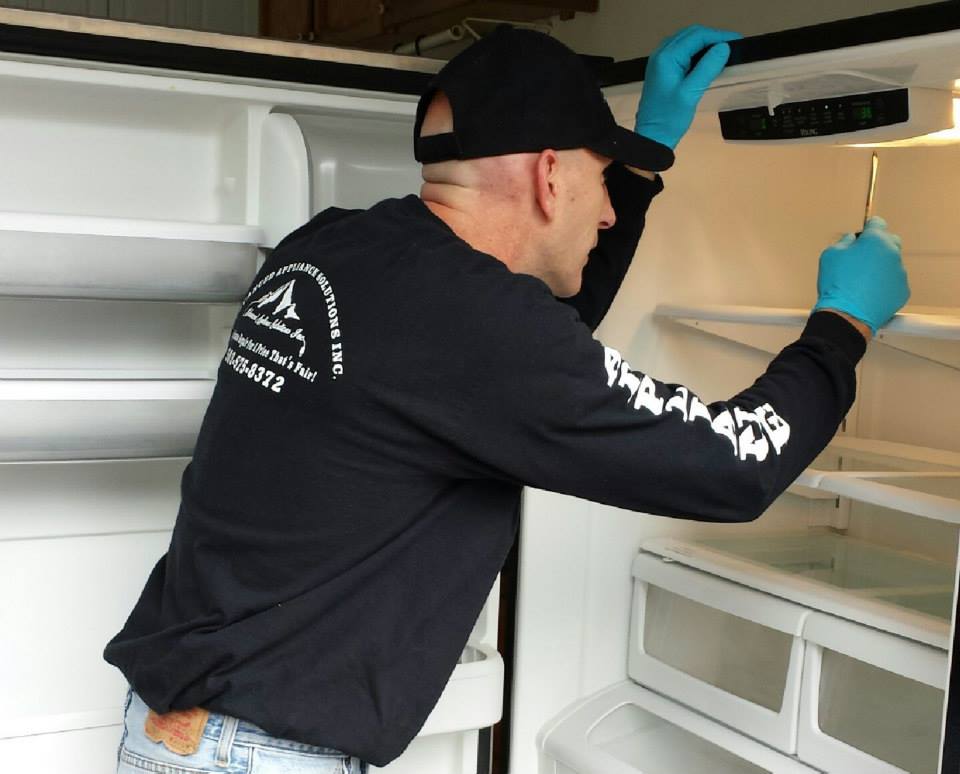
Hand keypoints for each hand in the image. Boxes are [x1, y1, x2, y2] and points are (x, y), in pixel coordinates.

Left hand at [634, 25, 740, 149]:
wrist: (652, 137)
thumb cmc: (670, 119)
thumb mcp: (691, 93)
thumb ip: (707, 68)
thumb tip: (724, 47)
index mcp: (667, 58)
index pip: (697, 36)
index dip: (719, 36)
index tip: (738, 42)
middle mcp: (661, 54)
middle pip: (691, 34)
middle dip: (713, 37)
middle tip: (733, 47)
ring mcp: (660, 61)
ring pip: (686, 41)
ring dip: (704, 43)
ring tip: (723, 52)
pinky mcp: (662, 70)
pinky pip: (681, 51)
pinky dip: (696, 51)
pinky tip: (707, 60)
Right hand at [812, 216, 909, 333]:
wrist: (846, 316)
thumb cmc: (836, 283)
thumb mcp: (830, 254)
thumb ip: (845, 241)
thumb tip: (853, 240)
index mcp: (876, 240)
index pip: (877, 223)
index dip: (867, 229)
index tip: (860, 237)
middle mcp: (893, 253)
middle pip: (890, 241)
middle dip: (877, 247)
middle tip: (861, 260)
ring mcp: (900, 273)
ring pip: (891, 264)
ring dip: (880, 268)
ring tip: (862, 282)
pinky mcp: (903, 291)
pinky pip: (894, 283)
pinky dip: (884, 285)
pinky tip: (869, 294)